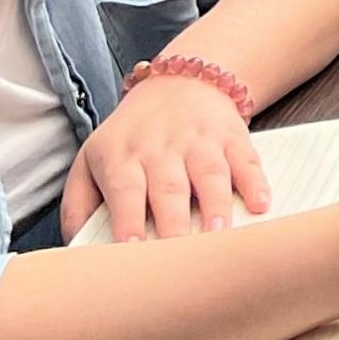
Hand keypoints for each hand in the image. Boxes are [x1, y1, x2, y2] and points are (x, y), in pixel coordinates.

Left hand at [59, 63, 263, 240]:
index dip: (128, 220)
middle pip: (168, 187)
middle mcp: (160, 147)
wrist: (180, 81)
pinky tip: (261, 204)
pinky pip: (245, 157)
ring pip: (209, 172)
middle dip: (175, 223)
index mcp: (122, 157)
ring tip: (220, 235)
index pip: (124, 190)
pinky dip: (255, 180)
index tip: (132, 251)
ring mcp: (199, 139)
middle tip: (180, 258)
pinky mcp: (231, 134)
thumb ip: (78, 204)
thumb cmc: (131, 137)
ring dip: (216, 204)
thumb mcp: (91, 160)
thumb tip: (77, 248)